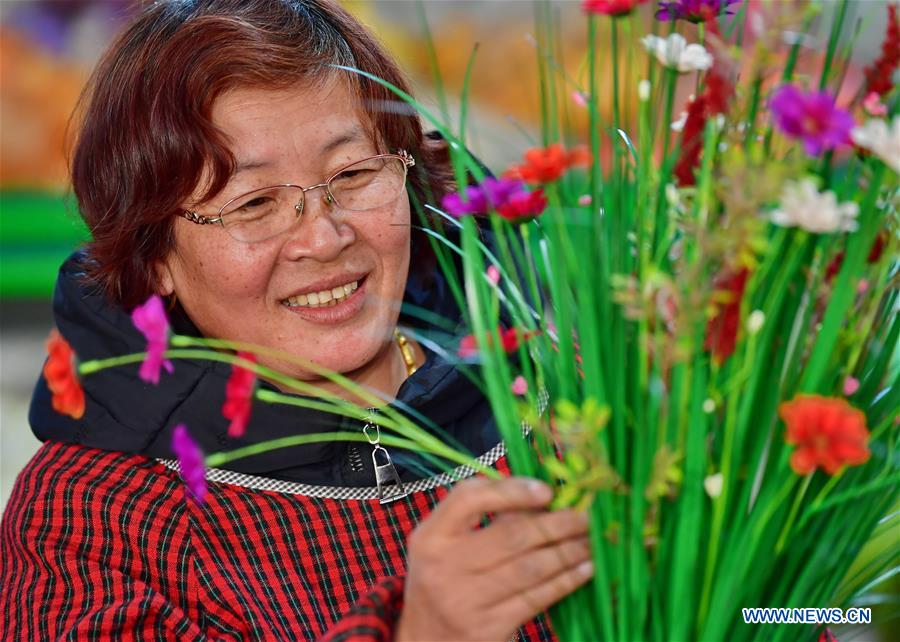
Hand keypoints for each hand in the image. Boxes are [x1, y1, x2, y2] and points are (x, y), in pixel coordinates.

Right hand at [395, 476, 593, 641]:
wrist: (426, 640)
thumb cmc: (445, 580)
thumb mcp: (447, 545)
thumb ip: (482, 519)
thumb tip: (542, 497)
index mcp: (431, 536)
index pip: (469, 498)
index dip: (511, 490)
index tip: (547, 491)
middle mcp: (444, 566)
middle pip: (510, 535)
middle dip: (557, 523)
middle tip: (586, 516)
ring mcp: (465, 600)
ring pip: (530, 568)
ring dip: (568, 551)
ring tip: (591, 540)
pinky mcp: (488, 628)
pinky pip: (536, 598)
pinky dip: (566, 581)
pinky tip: (584, 569)